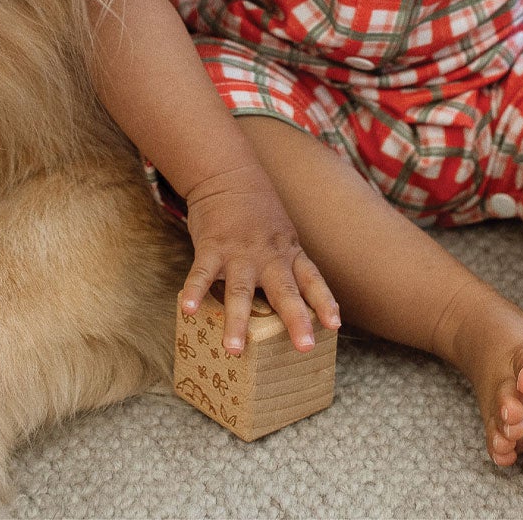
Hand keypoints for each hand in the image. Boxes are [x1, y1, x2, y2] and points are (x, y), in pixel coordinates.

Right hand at [179, 160, 340, 355]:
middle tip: (304, 347)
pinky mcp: (212, 247)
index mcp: (288, 253)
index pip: (312, 279)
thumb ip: (287, 267)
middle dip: (295, 318)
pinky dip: (194, 291)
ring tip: (234, 349)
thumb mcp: (282, 235)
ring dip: (237, 320)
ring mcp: (239, 252)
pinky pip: (202, 273)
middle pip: (285, 289)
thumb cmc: (257, 213)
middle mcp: (268, 255)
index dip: (324, 302)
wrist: (228, 174)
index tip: (334, 326)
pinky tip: (188, 309)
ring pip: (240, 290)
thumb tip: (295, 308)